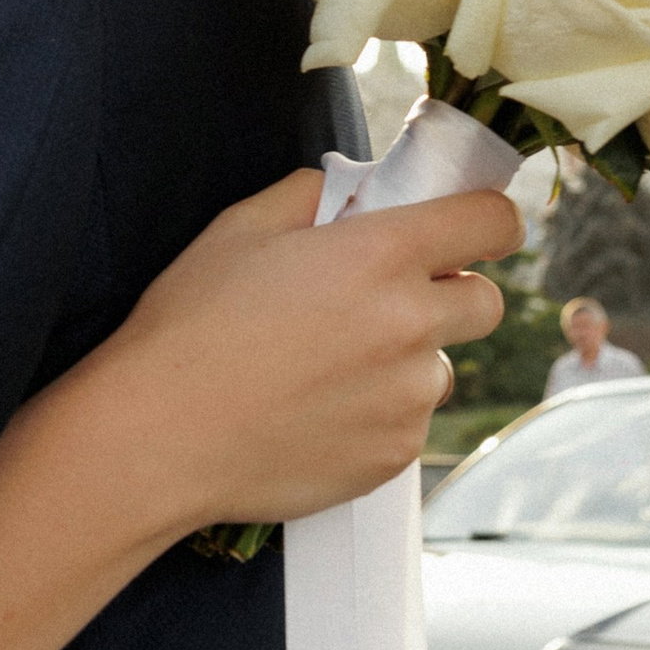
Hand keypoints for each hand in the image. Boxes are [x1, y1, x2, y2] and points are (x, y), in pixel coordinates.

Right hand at [117, 170, 519, 533]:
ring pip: (439, 368)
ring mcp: (407, 397)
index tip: (472, 230)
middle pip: (487, 303)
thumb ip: (308, 196)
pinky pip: (408, 423)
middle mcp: (410, 323)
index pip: (491, 222)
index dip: (488, 221)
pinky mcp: (393, 455)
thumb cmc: (190, 326)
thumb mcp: (240, 229)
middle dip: (452, 294)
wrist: (158, 436)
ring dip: (404, 362)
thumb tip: (342, 194)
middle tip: (386, 302)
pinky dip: (376, 415)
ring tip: (326, 371)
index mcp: (380, 254)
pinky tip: (314, 412)